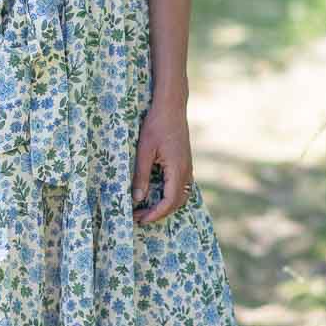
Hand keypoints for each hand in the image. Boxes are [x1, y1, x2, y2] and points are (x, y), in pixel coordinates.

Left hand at [132, 102, 193, 226]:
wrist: (171, 106)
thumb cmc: (156, 124)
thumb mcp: (144, 150)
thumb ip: (141, 176)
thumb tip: (138, 199)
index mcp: (177, 169)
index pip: (169, 202)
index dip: (155, 214)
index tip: (140, 218)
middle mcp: (186, 171)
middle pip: (177, 203)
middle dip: (158, 213)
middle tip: (138, 216)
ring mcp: (188, 167)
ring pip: (181, 196)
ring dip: (165, 206)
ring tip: (146, 208)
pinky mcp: (185, 163)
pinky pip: (181, 186)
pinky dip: (170, 196)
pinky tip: (156, 194)